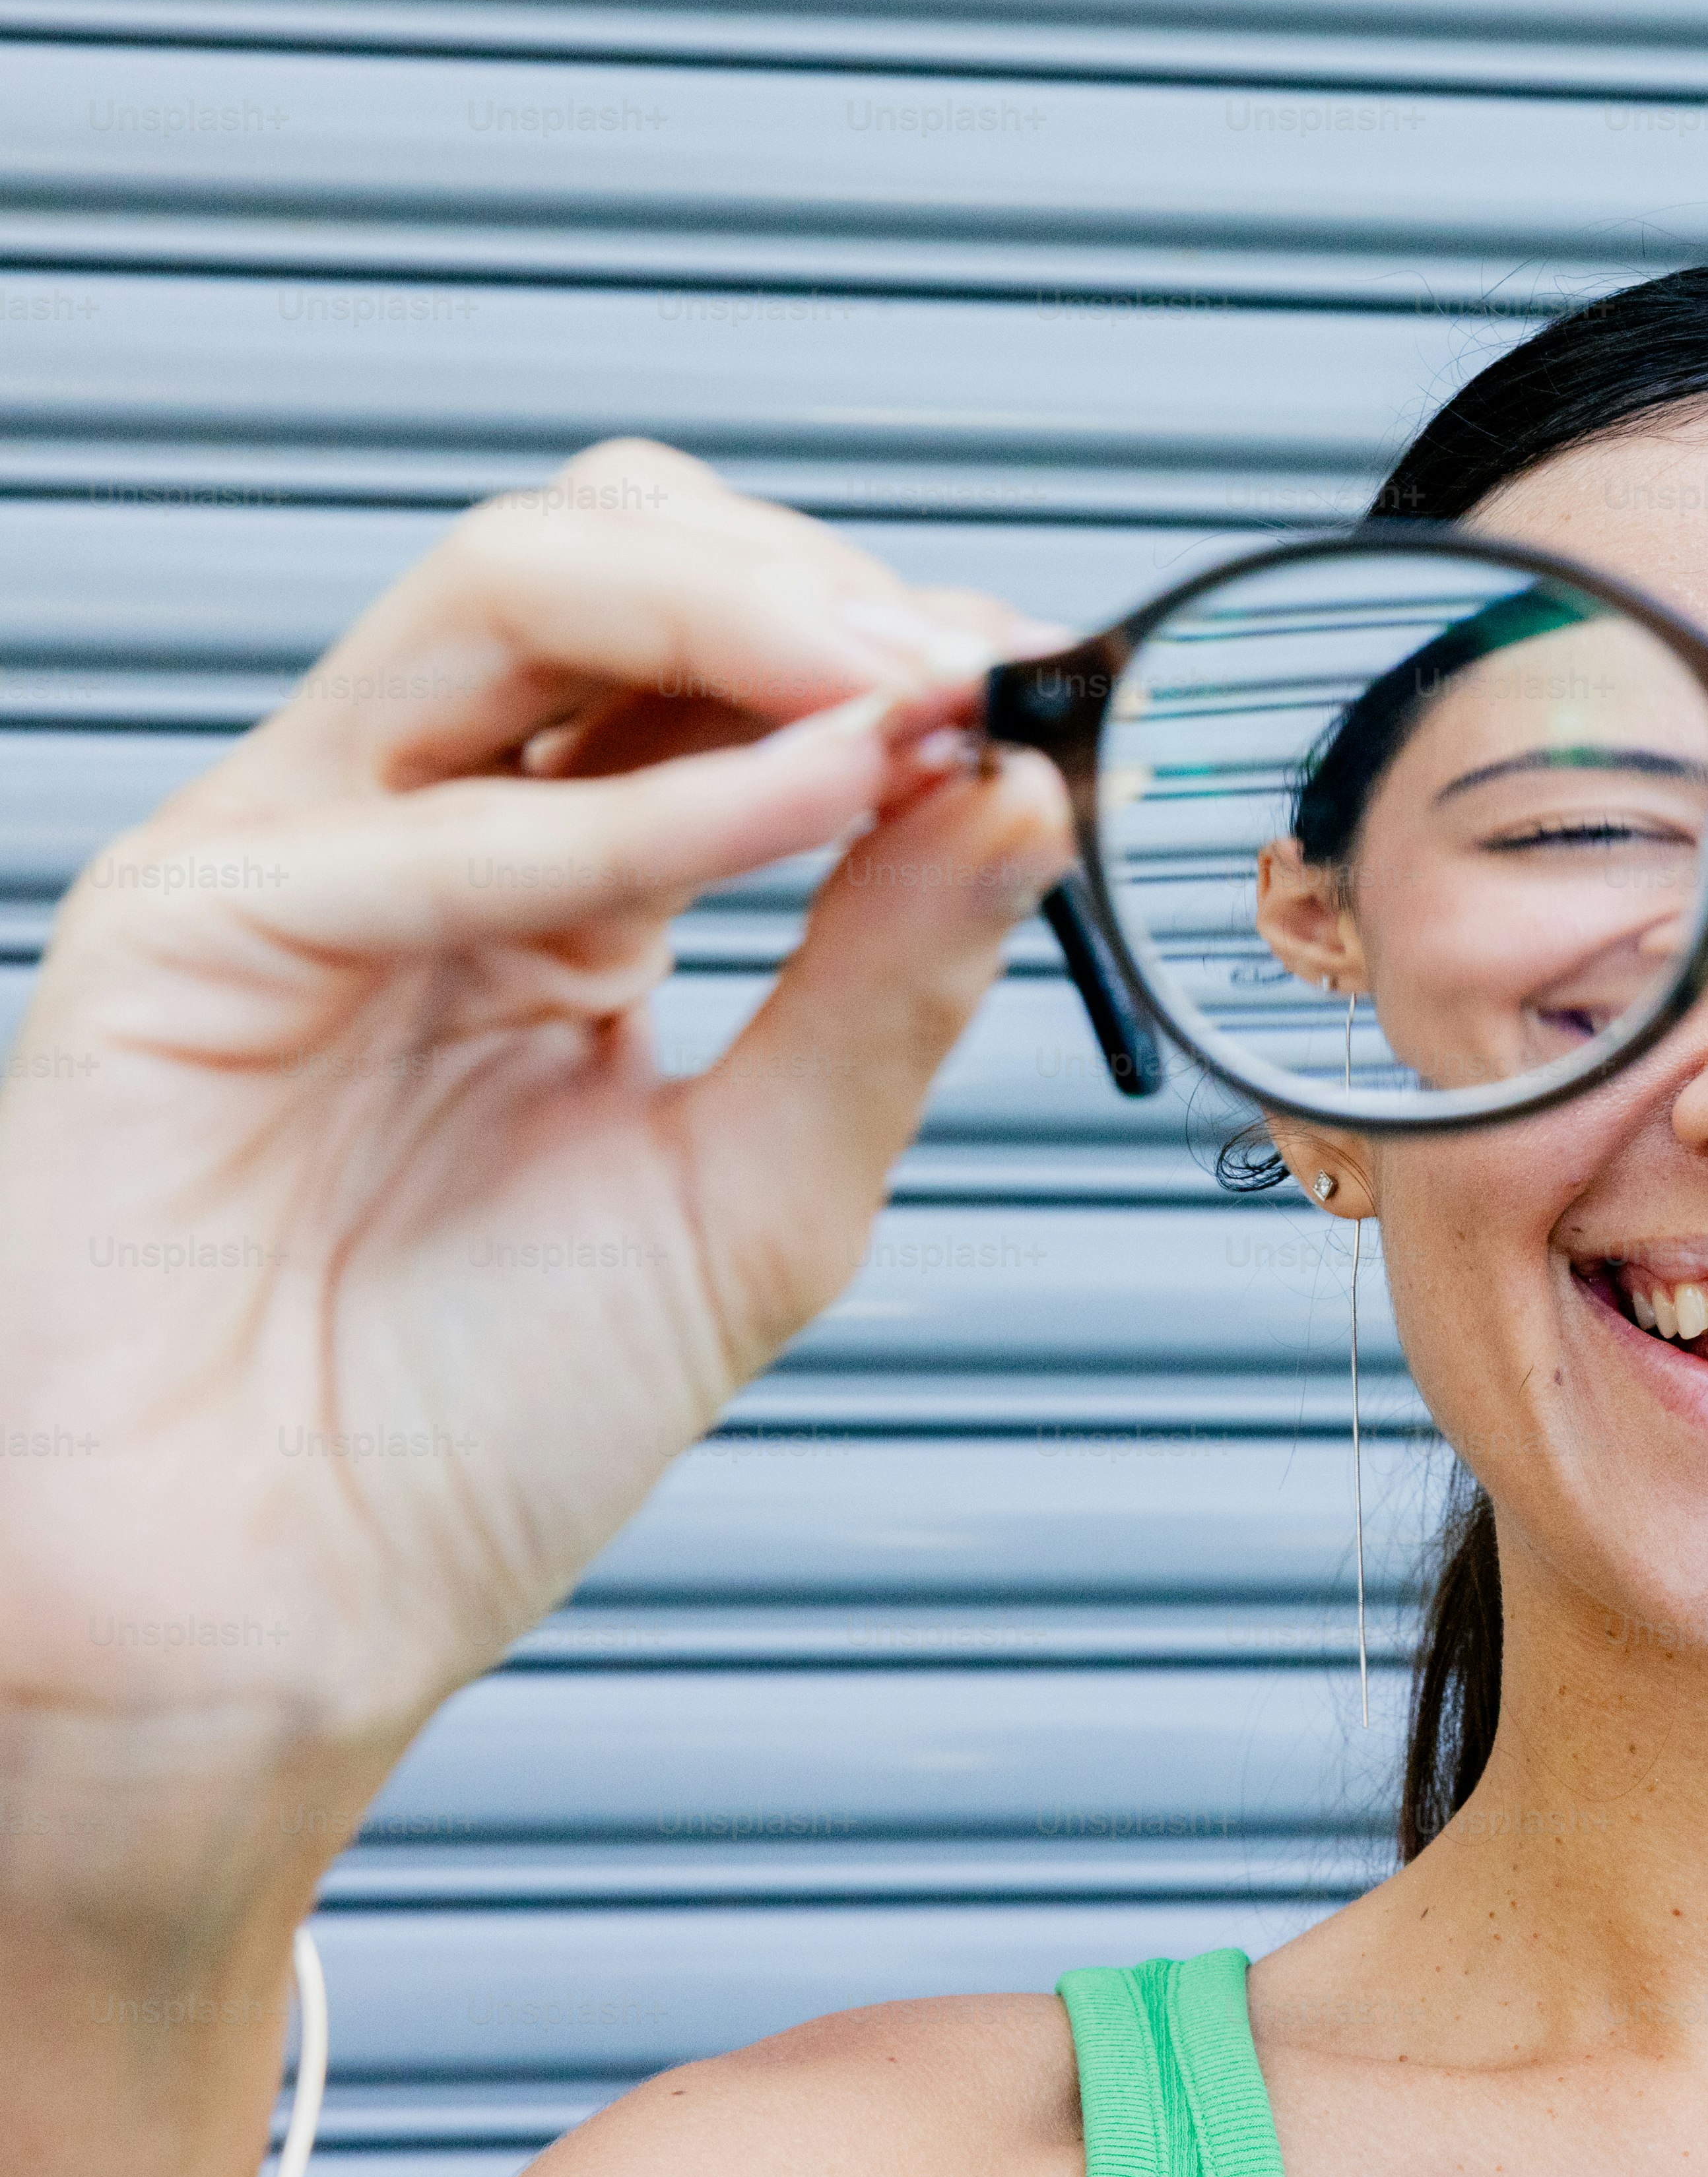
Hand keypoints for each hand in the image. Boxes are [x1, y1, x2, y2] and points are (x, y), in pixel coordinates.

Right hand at [0, 441, 1076, 1760]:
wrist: (277, 1622)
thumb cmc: (474, 1437)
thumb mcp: (764, 1189)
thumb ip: (889, 984)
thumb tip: (1028, 798)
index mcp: (566, 884)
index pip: (725, 656)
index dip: (895, 645)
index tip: (1051, 693)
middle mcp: (432, 833)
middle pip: (610, 555)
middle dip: (817, 585)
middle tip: (981, 674)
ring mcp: (301, 854)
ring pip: (509, 589)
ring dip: (742, 618)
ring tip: (911, 696)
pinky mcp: (187, 924)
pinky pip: (431, 815)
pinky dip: (646, 802)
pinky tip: (806, 806)